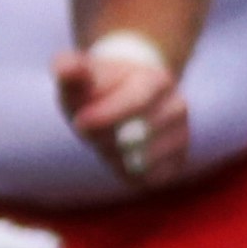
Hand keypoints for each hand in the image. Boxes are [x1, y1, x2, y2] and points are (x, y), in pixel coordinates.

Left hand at [56, 36, 187, 186]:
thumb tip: (65, 69)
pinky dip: (127, 172)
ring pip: (143, 160)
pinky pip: (149, 177)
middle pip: (138, 135)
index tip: (78, 123)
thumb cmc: (98, 87)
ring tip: (104, 141)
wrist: (128, 94)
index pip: (136, 102)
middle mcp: (176, 107)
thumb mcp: (82, 76)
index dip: (106, 116)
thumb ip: (69, 70)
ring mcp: (181, 135)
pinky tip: (118, 158)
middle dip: (103, 138)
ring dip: (112, 156)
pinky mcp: (178, 160)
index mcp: (156, 80)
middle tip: (85, 131)